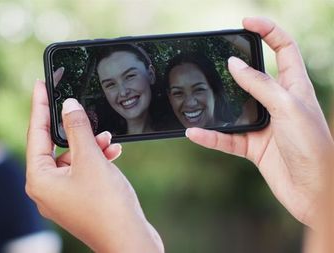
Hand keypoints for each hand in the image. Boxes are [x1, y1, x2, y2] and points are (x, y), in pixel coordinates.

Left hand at [26, 80, 163, 252]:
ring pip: (72, 158)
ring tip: (107, 138)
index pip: (35, 133)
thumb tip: (69, 106)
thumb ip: (77, 128)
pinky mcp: (79, 200)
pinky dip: (96, 160)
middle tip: (79, 107)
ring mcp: (62, 197)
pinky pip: (82, 171)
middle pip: (54, 146)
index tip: (40, 85)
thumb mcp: (91, 158)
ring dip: (90, 145)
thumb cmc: (107, 206)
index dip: (39, 106)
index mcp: (39, 180)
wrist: (129, 241)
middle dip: (73, 129)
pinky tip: (112, 152)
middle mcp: (46, 189)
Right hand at [186, 17, 333, 228]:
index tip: (245, 23)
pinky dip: (210, 136)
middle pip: (254, 76)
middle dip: (235, 66)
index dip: (268, 31)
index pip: (284, 49)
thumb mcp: (288, 108)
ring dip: (216, 106)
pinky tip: (195, 132)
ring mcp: (265, 125)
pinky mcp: (253, 146)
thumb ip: (260, 85)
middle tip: (215, 57)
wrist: (315, 192)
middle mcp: (278, 103)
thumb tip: (234, 65)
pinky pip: (226, 138)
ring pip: (234, 109)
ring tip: (197, 98)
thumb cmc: (313, 147)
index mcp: (295, 87)